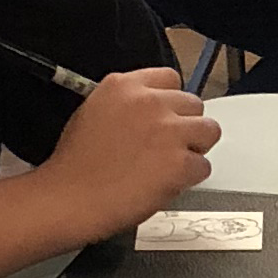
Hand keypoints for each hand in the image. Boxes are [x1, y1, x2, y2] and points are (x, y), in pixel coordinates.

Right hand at [40, 65, 220, 238]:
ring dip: (195, 149)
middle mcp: (150, 102)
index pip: (170, 78)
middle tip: (167, 148)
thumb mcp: (92, 113)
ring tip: (170, 165)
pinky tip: (166, 184)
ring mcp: (168, 131)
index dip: (170, 102)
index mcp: (124, 86)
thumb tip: (153, 113)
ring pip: (208, 131)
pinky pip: (203, 167)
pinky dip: (190, 178)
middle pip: (194, 104)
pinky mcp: (179, 162)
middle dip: (185, 126)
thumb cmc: (74, 166)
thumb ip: (127, 105)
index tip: (166, 117)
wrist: (68, 199)